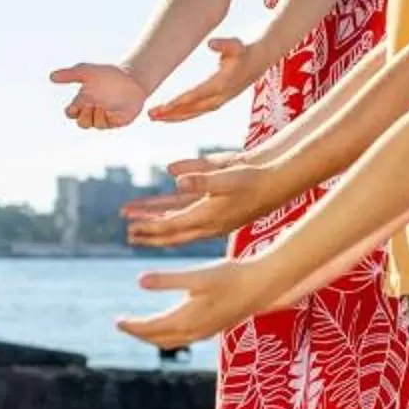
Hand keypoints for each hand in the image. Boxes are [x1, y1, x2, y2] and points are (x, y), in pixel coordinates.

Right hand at [51, 61, 147, 129]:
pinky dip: (105, 118)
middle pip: (80, 123)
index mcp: (83, 100)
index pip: (70, 112)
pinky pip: (105, 126)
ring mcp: (103, 117)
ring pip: (91, 125)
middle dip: (84, 116)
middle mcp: (92, 110)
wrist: (132, 79)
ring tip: (103, 105)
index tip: (80, 101)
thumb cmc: (109, 74)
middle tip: (92, 104)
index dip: (72, 110)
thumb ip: (70, 74)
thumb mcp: (88, 72)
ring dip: (95, 116)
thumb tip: (51, 77)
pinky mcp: (115, 121)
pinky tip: (111, 109)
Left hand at [116, 254, 289, 346]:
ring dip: (154, 336)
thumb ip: (168, 279)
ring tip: (142, 328)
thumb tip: (139, 281)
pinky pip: (185, 339)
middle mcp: (194, 331)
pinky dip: (170, 335)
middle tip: (123, 325)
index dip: (132, 326)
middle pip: (159, 339)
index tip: (117, 321)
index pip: (151, 328)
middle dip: (140, 333)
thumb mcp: (197, 275)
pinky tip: (171, 327)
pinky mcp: (214, 328)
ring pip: (172, 341)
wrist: (263, 286)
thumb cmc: (231, 276)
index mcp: (186, 319)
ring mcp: (205, 332)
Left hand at [124, 156, 285, 247]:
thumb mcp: (227, 174)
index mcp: (208, 216)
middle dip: (150, 233)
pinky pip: (188, 217)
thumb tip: (173, 177)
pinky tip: (164, 212)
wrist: (279, 182)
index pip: (172, 226)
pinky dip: (172, 216)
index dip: (150, 227)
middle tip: (129, 234)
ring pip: (178, 224)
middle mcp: (208, 222)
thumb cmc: (254, 178)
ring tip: (137, 225)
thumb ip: (200, 177)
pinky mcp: (217, 211)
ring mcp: (213, 219)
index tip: (130, 228)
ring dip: (157, 223)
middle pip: (172, 232)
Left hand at [148, 36, 267, 122]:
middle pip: (192, 108)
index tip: (161, 106)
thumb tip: (210, 43)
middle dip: (170, 113)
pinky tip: (168, 116)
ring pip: (193, 113)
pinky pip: (197, 112)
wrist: (260, 59)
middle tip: (150, 115)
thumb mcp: (236, 44)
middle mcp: (220, 96)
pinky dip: (182, 115)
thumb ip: (224, 44)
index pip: (195, 95)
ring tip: (153, 118)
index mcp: (221, 84)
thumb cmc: (244, 50)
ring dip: (173, 117)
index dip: (178, 102)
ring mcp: (219, 101)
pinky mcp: (218, 101)